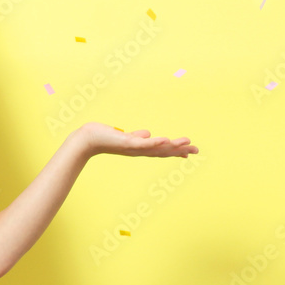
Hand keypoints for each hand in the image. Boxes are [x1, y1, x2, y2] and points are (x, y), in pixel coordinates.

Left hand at [77, 122, 198, 158]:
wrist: (88, 140)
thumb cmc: (104, 137)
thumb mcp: (125, 137)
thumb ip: (136, 136)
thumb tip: (147, 133)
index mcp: (139, 148)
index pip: (160, 150)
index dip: (175, 150)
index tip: (190, 151)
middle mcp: (138, 150)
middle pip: (162, 151)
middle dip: (180, 150)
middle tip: (196, 149)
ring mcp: (133, 147)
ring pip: (156, 148)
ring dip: (172, 146)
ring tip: (187, 143)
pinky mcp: (126, 142)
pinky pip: (142, 143)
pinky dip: (154, 142)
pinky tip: (165, 139)